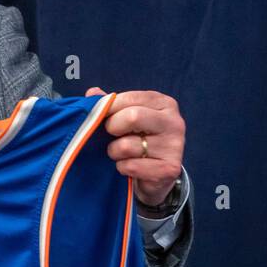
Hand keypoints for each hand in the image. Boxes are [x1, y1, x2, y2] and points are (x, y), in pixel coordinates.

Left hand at [83, 87, 184, 206]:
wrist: (155, 173)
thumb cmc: (137, 138)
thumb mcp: (125, 116)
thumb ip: (110, 104)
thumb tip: (92, 93)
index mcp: (164, 103)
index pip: (129, 98)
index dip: (108, 108)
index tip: (102, 116)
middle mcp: (174, 122)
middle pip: (132, 117)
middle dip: (112, 127)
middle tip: (112, 135)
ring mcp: (175, 146)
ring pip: (127, 146)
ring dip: (115, 151)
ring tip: (121, 153)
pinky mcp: (170, 168)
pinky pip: (131, 166)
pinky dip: (122, 167)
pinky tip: (129, 166)